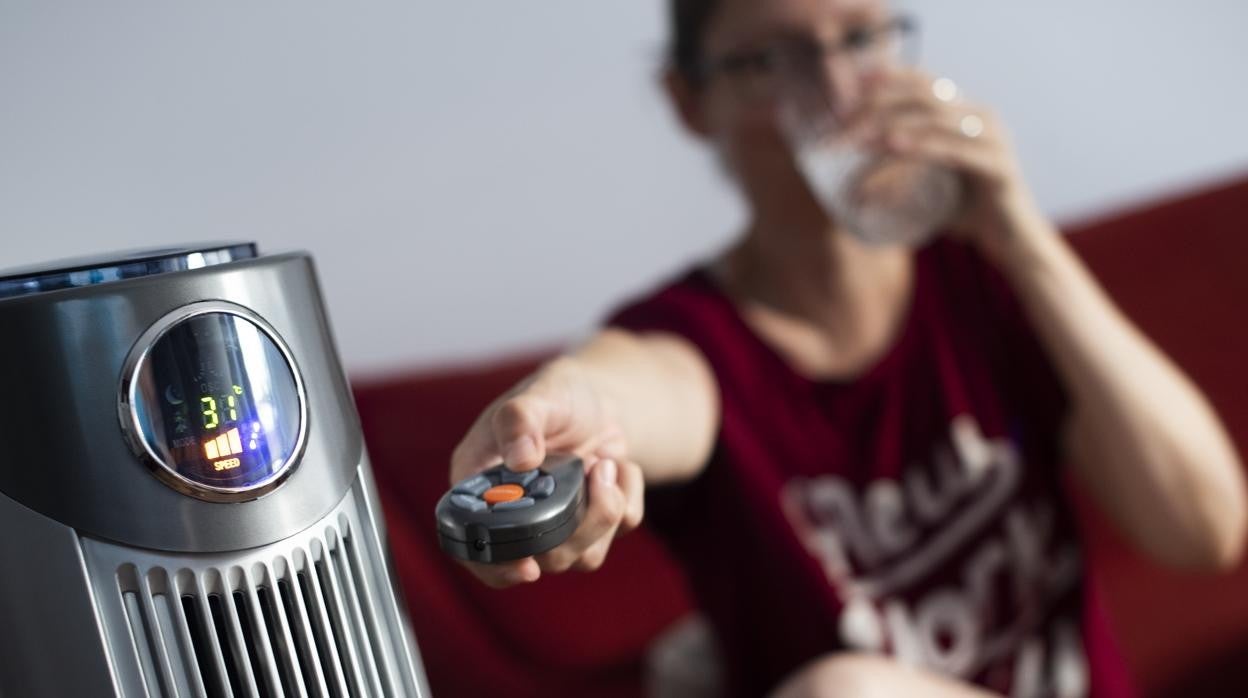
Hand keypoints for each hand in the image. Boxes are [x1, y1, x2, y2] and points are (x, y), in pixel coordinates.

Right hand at [448, 358, 644, 587]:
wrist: (600, 399)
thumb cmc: (556, 395)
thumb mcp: (537, 395)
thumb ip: (520, 420)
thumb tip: (521, 459)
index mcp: (480, 487)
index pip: (473, 545)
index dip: (495, 566)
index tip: (527, 568)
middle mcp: (513, 515)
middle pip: (541, 559)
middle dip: (578, 524)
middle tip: (596, 470)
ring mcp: (554, 525)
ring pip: (584, 556)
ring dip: (606, 510)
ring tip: (604, 463)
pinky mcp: (592, 525)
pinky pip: (619, 532)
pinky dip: (629, 498)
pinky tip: (619, 466)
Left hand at [842, 67, 1051, 258]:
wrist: (1014, 244)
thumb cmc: (968, 214)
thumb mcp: (929, 186)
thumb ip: (899, 180)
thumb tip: (850, 190)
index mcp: (968, 114)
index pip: (924, 82)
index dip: (885, 81)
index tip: (844, 95)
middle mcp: (983, 118)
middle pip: (924, 95)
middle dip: (876, 106)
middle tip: (839, 126)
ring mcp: (994, 139)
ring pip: (935, 118)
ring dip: (889, 125)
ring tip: (855, 139)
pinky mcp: (999, 167)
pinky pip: (954, 150)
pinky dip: (920, 146)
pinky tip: (892, 146)